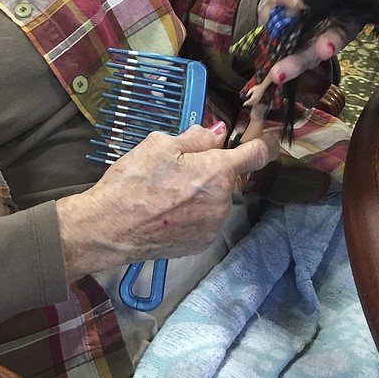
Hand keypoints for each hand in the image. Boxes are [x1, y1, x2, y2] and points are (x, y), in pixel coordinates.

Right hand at [56, 123, 278, 281]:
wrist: (108, 227)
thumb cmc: (132, 181)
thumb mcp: (159, 145)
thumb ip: (196, 137)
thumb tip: (220, 133)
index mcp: (216, 172)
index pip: (257, 154)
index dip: (266, 142)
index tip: (270, 137)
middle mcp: (223, 202)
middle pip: (229, 176)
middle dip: (212, 168)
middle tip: (179, 167)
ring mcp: (214, 226)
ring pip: (217, 198)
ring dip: (202, 191)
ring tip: (167, 192)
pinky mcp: (201, 244)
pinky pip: (206, 218)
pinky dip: (194, 211)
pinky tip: (167, 210)